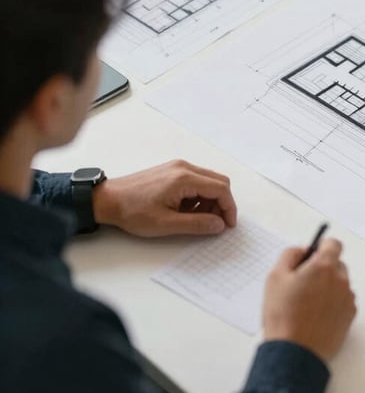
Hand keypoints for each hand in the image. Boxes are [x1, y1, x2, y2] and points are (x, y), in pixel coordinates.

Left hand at [92, 160, 236, 235]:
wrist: (108, 199)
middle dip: (222, 204)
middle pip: (218, 181)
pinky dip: (199, 195)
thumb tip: (219, 224)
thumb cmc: (133, 212)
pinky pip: (196, 180)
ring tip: (196, 219)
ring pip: (208, 180)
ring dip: (210, 200)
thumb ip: (196, 224)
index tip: (228, 225)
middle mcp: (184, 167)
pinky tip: (187, 210)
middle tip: (215, 223)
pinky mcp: (172, 170)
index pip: (221, 189)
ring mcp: (178, 167)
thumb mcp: (166, 224)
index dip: (229, 208)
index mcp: (185, 178)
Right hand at [262, 238, 356, 362]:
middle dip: (323, 269)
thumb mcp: (276, 276)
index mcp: (324, 266)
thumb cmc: (283, 314)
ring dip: (328, 287)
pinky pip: (343, 302)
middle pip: (337, 264)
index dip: (321, 248)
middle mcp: (341, 280)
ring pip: (339, 284)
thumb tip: (303, 250)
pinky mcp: (350, 316)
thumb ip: (290, 254)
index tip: (312, 256)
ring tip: (307, 304)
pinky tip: (315, 316)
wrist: (294, 352)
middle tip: (303, 283)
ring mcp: (347, 299)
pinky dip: (332, 304)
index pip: (333, 244)